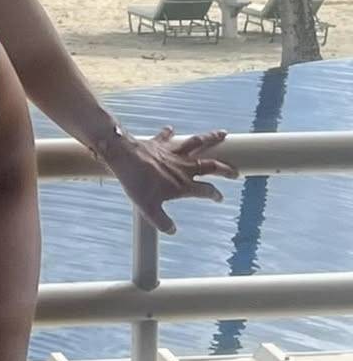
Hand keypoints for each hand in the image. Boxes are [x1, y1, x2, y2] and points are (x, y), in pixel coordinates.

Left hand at [101, 126, 238, 235]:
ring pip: (197, 143)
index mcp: (183, 184)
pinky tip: (172, 129)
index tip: (219, 197)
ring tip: (223, 134)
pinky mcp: (159, 143)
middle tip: (235, 170)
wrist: (124, 157)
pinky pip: (167, 136)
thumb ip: (162, 221)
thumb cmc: (137, 182)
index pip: (206, 190)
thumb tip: (171, 231)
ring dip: (211, 138)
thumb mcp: (149, 208)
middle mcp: (183, 166)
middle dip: (225, 168)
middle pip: (210, 166)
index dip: (214, 195)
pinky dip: (169, 133)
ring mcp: (172, 152)